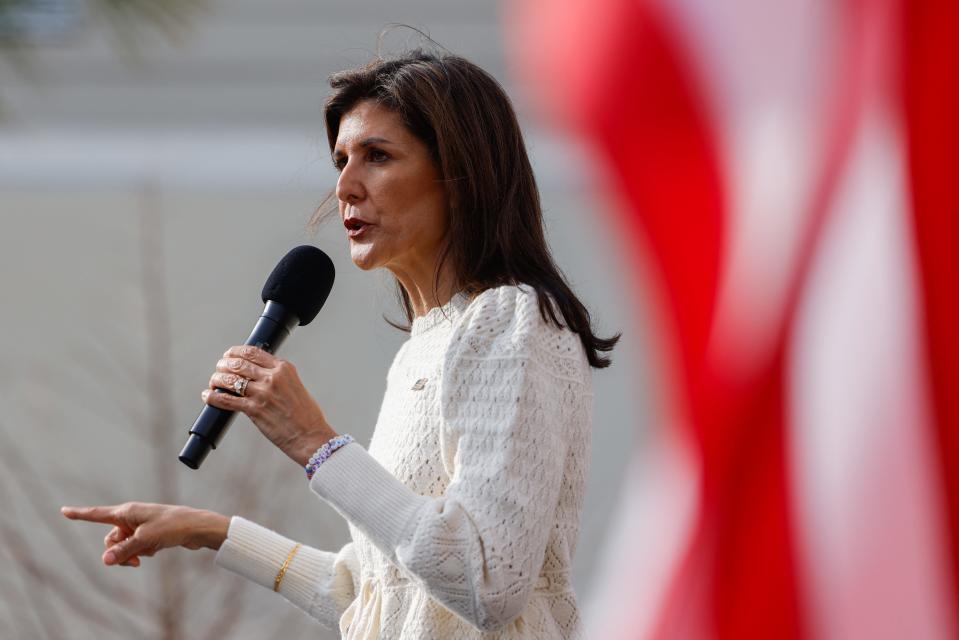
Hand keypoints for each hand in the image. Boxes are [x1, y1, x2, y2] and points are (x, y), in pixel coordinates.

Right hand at [61, 502, 228, 566]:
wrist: (196, 528)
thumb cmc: (172, 526)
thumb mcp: (145, 540)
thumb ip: (124, 550)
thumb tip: (105, 560)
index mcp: (126, 512)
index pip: (97, 514)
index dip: (79, 514)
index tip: (64, 510)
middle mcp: (131, 517)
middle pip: (110, 539)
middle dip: (118, 551)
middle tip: (134, 560)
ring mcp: (140, 526)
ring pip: (124, 545)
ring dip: (132, 553)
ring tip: (150, 551)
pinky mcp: (149, 534)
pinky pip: (137, 547)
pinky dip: (144, 551)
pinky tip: (158, 548)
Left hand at [203, 346, 337, 465]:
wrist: (310, 436)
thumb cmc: (306, 415)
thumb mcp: (295, 385)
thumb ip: (278, 377)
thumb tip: (256, 374)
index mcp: (284, 368)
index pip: (252, 352)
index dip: (235, 352)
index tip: (228, 355)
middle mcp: (272, 377)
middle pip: (238, 363)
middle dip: (223, 365)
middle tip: (219, 370)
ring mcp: (262, 393)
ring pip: (229, 379)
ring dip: (216, 379)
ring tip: (213, 383)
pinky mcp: (254, 410)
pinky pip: (226, 400)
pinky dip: (213, 397)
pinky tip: (208, 396)